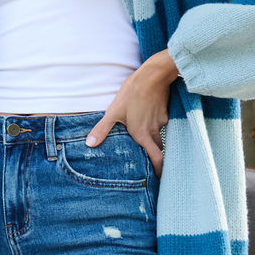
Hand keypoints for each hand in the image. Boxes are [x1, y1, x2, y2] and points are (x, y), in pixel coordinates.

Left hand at [84, 50, 178, 177]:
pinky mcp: (165, 112)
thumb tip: (89, 145)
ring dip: (154, 143)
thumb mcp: (113, 111)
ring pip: (160, 137)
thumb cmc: (132, 93)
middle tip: (152, 166)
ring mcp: (161, 122)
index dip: (159, 171)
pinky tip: (147, 120)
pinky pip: (161, 124)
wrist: (154, 75)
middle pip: (158, 151)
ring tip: (146, 144)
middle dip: (157, 160)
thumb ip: (102, 129)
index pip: (156, 160)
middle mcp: (153, 132)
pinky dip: (155, 126)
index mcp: (142, 136)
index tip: (159, 180)